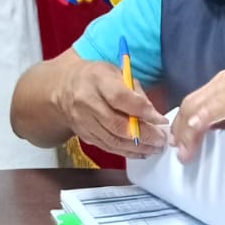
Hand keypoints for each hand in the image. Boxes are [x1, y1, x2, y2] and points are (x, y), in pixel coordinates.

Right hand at [54, 57, 168, 158]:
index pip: (120, 98)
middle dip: (144, 135)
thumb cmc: (97, 78)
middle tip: (161, 139)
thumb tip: (154, 117)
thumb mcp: (117, 73)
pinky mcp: (83, 135)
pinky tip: (141, 152)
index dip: (142, 111)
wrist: (64, 88)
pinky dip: (126, 152)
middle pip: (117, 124)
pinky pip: (107, 147)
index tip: (159, 119)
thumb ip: (135, 93)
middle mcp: (86, 101)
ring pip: (112, 140)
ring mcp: (82, 121)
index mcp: (96, 79)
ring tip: (154, 148)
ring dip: (137, 147)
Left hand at [171, 71, 224, 161]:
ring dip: (187, 132)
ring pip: (197, 107)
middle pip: (190, 104)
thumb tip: (207, 138)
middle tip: (180, 153)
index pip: (194, 103)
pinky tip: (194, 133)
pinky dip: (200, 121)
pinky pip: (214, 108)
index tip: (180, 144)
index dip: (182, 125)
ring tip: (186, 153)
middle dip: (180, 131)